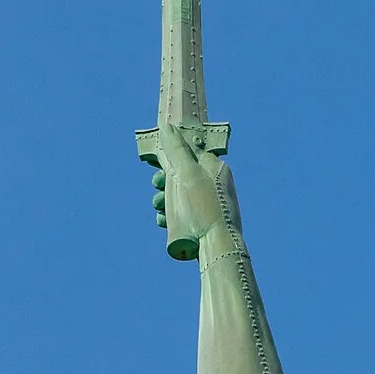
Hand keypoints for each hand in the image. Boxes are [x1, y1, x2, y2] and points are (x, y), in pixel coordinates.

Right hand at [146, 122, 233, 258]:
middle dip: (164, 181)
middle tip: (157, 185)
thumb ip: (176, 149)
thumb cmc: (203, 207)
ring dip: (163, 200)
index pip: (189, 154)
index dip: (171, 158)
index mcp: (214, 168)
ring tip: (159, 207)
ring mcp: (209, 205)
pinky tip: (164, 222)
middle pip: (181, 176)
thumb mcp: (187, 173)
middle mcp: (213, 185)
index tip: (158, 166)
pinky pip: (183, 215)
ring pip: (179, 196)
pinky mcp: (203, 224)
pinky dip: (170, 216)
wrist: (217, 247)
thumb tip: (167, 126)